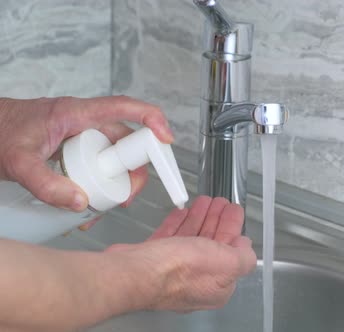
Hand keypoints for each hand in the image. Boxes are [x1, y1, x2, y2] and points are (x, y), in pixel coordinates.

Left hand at [0, 96, 172, 211]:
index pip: (125, 108)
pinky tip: (88, 204)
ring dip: (118, 181)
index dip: (152, 120)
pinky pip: (99, 165)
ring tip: (106, 205)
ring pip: (114, 157)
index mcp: (77, 113)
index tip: (166, 140)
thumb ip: (46, 184)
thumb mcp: (19, 161)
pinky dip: (101, 184)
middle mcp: (85, 123)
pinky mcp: (77, 149)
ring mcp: (82, 136)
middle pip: (126, 141)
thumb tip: (80, 202)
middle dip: (134, 170)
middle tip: (126, 196)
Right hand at [106, 196, 256, 311]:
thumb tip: (245, 247)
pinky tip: (181, 212)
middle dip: (217, 220)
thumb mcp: (227, 262)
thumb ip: (243, 256)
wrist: (134, 272)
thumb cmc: (178, 271)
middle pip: (212, 244)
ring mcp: (173, 272)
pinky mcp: (154, 262)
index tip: (234, 211)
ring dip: (199, 218)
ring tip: (204, 201)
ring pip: (191, 239)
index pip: (232, 253)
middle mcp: (196, 281)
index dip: (234, 229)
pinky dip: (178, 223)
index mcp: (217, 285)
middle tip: (220, 203)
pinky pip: (170, 238)